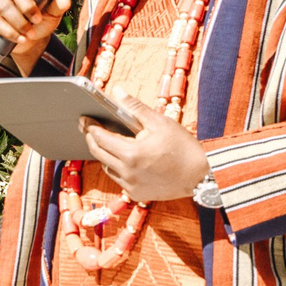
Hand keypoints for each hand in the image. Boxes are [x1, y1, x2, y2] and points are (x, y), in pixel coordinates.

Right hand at [0, 0, 70, 74]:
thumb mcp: (52, 15)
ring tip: (31, 34)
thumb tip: (65, 1)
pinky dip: (10, 32)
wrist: (27, 41)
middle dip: (27, 6)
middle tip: (38, 20)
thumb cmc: (39, 22)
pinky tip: (21, 39)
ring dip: (20, 22)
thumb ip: (57, 7)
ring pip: (5, 6)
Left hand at [81, 95, 209, 202]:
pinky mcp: (137, 194)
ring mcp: (131, 185)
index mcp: (131, 153)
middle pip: (98, 154)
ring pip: (107, 168)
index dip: (90, 127)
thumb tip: (116, 91)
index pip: (100, 138)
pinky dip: (117, 168)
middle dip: (91, 139)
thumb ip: (135, 107)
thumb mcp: (160, 122)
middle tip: (88, 128)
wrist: (201, 176)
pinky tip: (123, 158)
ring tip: (106, 142)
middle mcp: (127, 172)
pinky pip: (119, 179)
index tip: (84, 119)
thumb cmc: (183, 147)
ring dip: (104, 155)